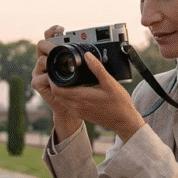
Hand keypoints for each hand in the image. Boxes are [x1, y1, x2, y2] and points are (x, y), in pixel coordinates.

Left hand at [32, 26, 144, 141]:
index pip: (56, 89)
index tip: (57, 69)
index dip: (53, 79)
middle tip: (61, 71)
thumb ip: (97, 68)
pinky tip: (76, 88)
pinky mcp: (81, 114)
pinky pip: (68, 104)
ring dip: (61, 90)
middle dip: (56, 82)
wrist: (124, 121)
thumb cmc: (119, 103)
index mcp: (81, 98)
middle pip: (57, 94)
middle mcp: (76, 106)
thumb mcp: (109, 83)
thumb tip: (87, 56)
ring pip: (62, 99)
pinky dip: (67, 96)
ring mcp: (78, 111)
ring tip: (67, 78)